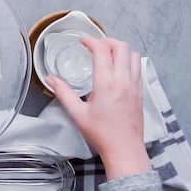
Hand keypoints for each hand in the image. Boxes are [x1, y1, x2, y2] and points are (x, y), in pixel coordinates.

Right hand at [46, 36, 150, 179]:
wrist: (124, 149)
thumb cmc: (102, 134)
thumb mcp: (77, 114)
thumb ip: (63, 92)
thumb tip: (50, 79)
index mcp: (106, 83)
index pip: (102, 50)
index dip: (91, 41)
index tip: (82, 40)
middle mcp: (123, 80)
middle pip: (121, 46)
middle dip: (107, 40)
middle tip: (95, 45)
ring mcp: (135, 85)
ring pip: (133, 54)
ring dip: (120, 49)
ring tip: (107, 53)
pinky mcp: (140, 92)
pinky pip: (138, 67)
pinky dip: (128, 60)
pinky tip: (117, 68)